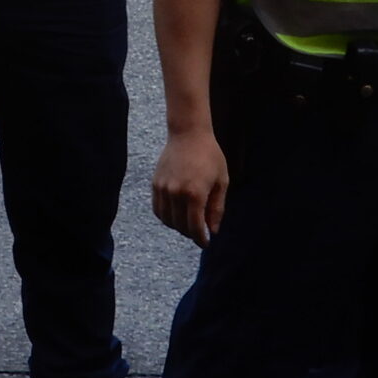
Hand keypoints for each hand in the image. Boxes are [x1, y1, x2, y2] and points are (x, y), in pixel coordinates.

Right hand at [151, 129, 230, 244]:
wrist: (188, 134)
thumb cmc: (210, 156)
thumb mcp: (221, 181)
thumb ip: (217, 208)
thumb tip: (212, 230)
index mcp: (195, 193)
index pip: (194, 227)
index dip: (200, 239)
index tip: (206, 243)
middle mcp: (176, 193)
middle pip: (180, 226)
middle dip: (191, 233)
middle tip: (199, 232)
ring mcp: (163, 189)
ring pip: (167, 220)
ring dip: (178, 226)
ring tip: (188, 223)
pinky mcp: (155, 184)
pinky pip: (158, 209)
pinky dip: (166, 217)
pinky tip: (176, 215)